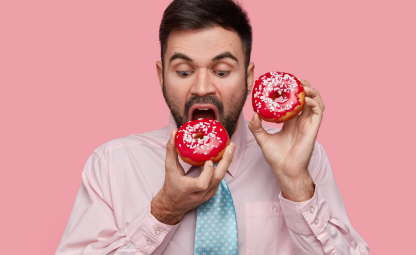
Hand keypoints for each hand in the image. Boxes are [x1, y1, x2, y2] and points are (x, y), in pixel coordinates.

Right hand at [151, 129, 234, 224]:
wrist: (173, 205)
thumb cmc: (171, 185)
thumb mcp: (168, 168)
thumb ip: (171, 150)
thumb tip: (174, 132)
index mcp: (187, 188)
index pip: (202, 183)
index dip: (208, 172)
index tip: (209, 160)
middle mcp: (199, 194)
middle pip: (217, 179)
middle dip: (226, 162)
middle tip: (230, 147)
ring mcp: (207, 195)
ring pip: (221, 179)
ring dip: (226, 163)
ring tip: (230, 148)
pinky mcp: (211, 194)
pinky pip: (219, 180)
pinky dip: (222, 169)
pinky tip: (225, 157)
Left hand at [248, 78, 323, 201]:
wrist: (284, 170)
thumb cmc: (275, 157)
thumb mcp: (262, 138)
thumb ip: (256, 126)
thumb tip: (253, 114)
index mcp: (291, 121)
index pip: (294, 101)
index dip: (291, 90)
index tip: (283, 82)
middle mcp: (301, 121)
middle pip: (306, 98)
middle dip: (302, 86)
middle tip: (293, 78)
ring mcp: (308, 124)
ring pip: (316, 101)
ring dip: (311, 91)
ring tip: (302, 84)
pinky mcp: (313, 129)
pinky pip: (318, 111)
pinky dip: (315, 102)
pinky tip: (306, 98)